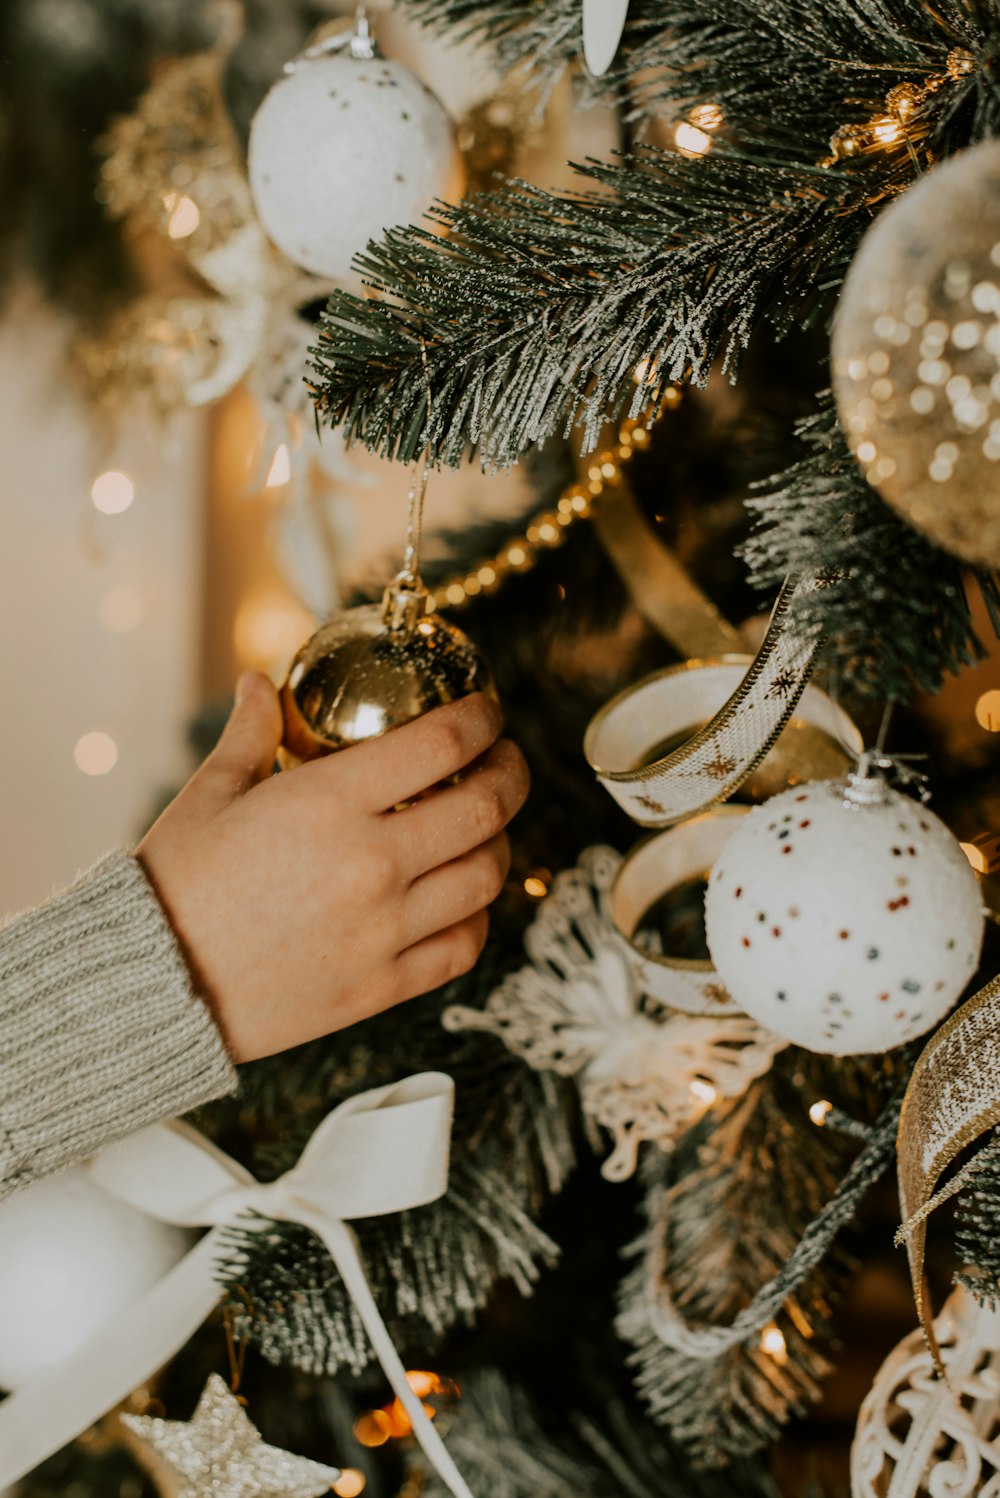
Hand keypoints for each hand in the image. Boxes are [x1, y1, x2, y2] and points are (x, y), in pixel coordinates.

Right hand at [136, 676, 528, 1062]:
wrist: (148, 986)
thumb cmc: (173, 883)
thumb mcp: (208, 794)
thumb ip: (248, 732)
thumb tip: (259, 684)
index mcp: (328, 803)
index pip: (443, 744)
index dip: (482, 720)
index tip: (487, 713)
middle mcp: (370, 864)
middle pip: (487, 808)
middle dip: (512, 774)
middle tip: (505, 763)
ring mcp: (382, 930)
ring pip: (486, 877)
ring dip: (500, 843)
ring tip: (487, 829)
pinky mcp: (381, 986)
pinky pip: (463, 947)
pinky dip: (477, 917)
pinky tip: (463, 899)